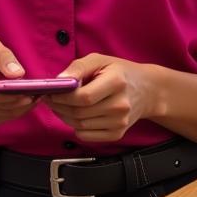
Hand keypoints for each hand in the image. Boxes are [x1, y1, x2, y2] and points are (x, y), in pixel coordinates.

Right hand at [0, 36, 37, 129]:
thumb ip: (3, 56)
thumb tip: (17, 74)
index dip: (11, 95)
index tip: (29, 90)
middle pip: (0, 107)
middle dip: (22, 101)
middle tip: (38, 92)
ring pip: (5, 115)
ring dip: (22, 108)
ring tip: (33, 95)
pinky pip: (3, 119)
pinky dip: (16, 112)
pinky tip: (21, 101)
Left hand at [43, 54, 159, 142]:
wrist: (147, 90)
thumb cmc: (119, 71)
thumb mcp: (99, 60)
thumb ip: (78, 68)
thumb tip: (59, 80)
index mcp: (116, 83)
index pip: (84, 97)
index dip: (63, 97)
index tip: (50, 92)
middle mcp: (121, 105)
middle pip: (80, 113)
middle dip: (58, 107)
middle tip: (49, 99)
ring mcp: (121, 123)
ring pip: (81, 125)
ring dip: (64, 117)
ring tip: (59, 105)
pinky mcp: (118, 134)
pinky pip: (87, 136)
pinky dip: (75, 127)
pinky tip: (73, 115)